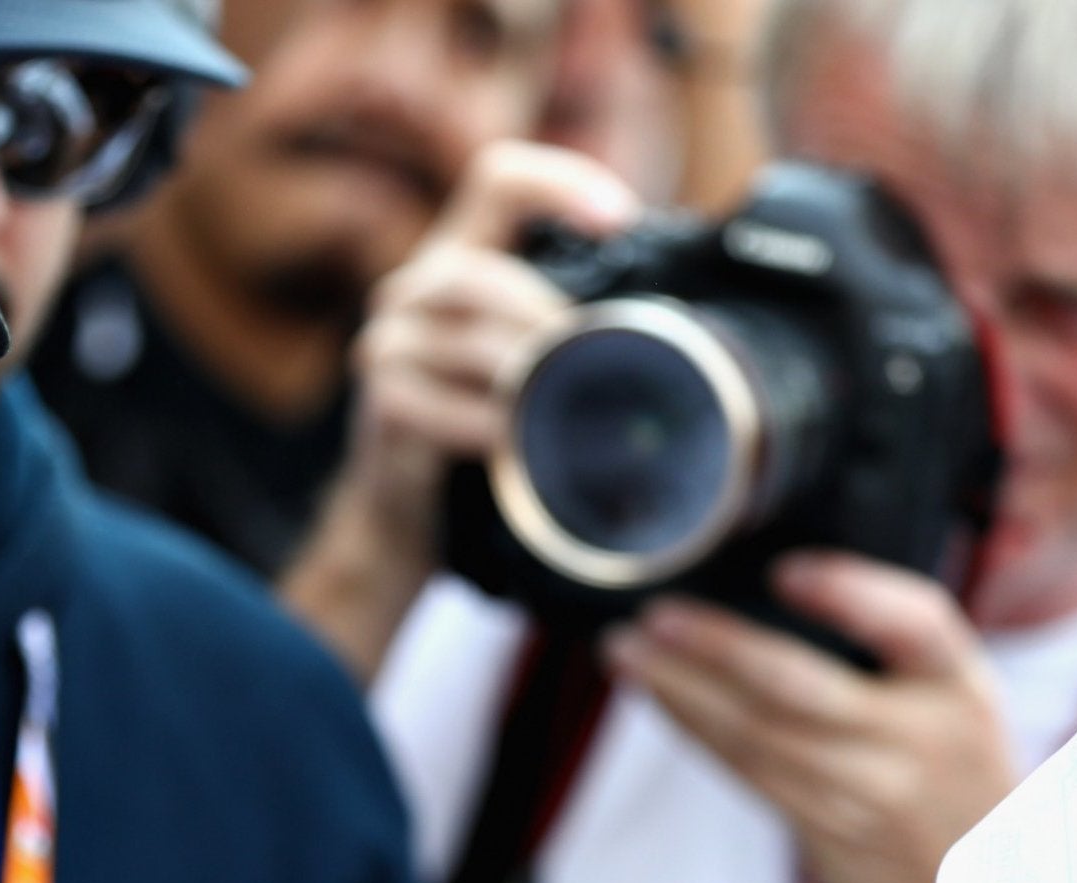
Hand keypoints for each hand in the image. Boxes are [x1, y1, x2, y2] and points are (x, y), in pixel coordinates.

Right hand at [283, 140, 639, 679]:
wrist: (414, 510)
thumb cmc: (490, 424)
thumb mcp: (536, 358)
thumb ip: (577, 321)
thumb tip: (695, 318)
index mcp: (460, 253)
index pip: (498, 177)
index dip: (558, 183)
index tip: (620, 222)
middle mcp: (413, 288)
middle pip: (478, 273)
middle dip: (544, 316)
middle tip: (591, 358)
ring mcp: (388, 345)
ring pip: (467, 339)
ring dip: (527, 375)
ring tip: (561, 404)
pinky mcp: (381, 405)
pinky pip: (442, 405)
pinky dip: (490, 426)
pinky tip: (517, 442)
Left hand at [603, 556, 1015, 882]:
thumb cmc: (958, 779)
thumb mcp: (960, 702)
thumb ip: (896, 651)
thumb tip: (781, 586)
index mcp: (961, 688)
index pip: (917, 623)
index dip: (852, 592)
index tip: (787, 571)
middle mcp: (917, 739)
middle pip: (799, 685)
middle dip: (716, 648)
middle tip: (653, 616)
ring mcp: (869, 792)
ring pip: (756, 734)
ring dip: (680, 691)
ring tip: (623, 652)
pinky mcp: (826, 830)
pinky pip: (747, 771)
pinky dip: (696, 729)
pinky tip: (659, 699)